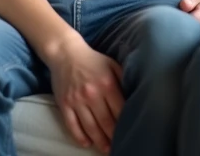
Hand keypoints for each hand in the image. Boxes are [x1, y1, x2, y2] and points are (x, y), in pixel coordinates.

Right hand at [45, 38, 124, 152]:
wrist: (65, 53)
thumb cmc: (93, 60)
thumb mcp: (113, 64)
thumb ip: (123, 79)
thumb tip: (135, 93)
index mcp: (107, 84)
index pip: (119, 110)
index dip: (125, 124)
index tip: (130, 132)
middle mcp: (92, 94)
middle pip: (106, 122)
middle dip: (113, 137)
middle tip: (118, 147)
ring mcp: (77, 100)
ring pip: (90, 127)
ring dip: (99, 141)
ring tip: (106, 150)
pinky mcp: (64, 104)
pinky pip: (72, 125)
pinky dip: (79, 136)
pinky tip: (86, 143)